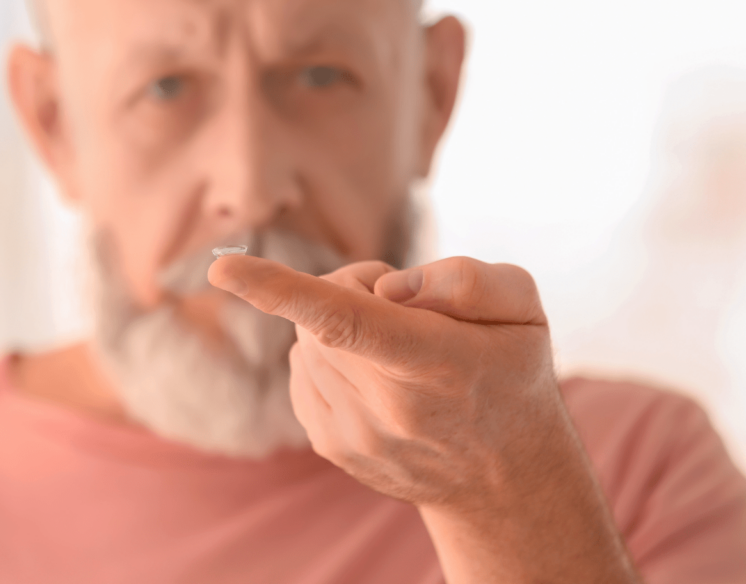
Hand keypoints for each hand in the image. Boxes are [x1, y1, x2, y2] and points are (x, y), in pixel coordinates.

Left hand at [208, 255, 640, 582]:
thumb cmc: (510, 374)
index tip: (223, 270)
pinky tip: (377, 376)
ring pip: (307, 339)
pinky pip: (304, 368)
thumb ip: (462, 280)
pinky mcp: (330, 445)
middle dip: (354, 288)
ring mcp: (353, 434)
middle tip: (409, 309)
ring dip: (341, 325)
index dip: (278, 290)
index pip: (346, 320)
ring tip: (398, 352)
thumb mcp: (522, 309)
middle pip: (323, 310)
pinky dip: (329, 356)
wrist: (504, 476)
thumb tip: (385, 289)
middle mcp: (387, 406)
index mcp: (432, 362)